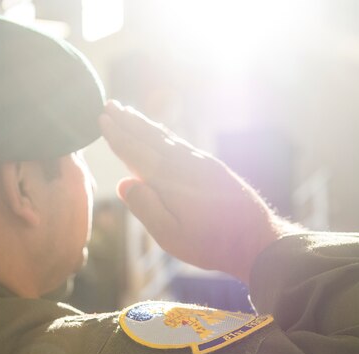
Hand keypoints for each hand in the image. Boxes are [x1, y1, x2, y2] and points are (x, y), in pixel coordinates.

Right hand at [99, 100, 294, 282]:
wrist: (258, 240)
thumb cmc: (210, 244)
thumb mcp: (170, 236)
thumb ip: (145, 208)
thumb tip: (124, 182)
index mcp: (170, 179)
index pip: (136, 152)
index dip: (117, 137)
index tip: (101, 120)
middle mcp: (185, 163)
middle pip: (150, 137)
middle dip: (129, 122)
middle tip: (109, 105)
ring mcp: (201, 162)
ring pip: (166, 137)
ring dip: (145, 124)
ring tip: (129, 113)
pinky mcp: (212, 167)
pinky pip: (180, 143)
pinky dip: (164, 134)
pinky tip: (160, 134)